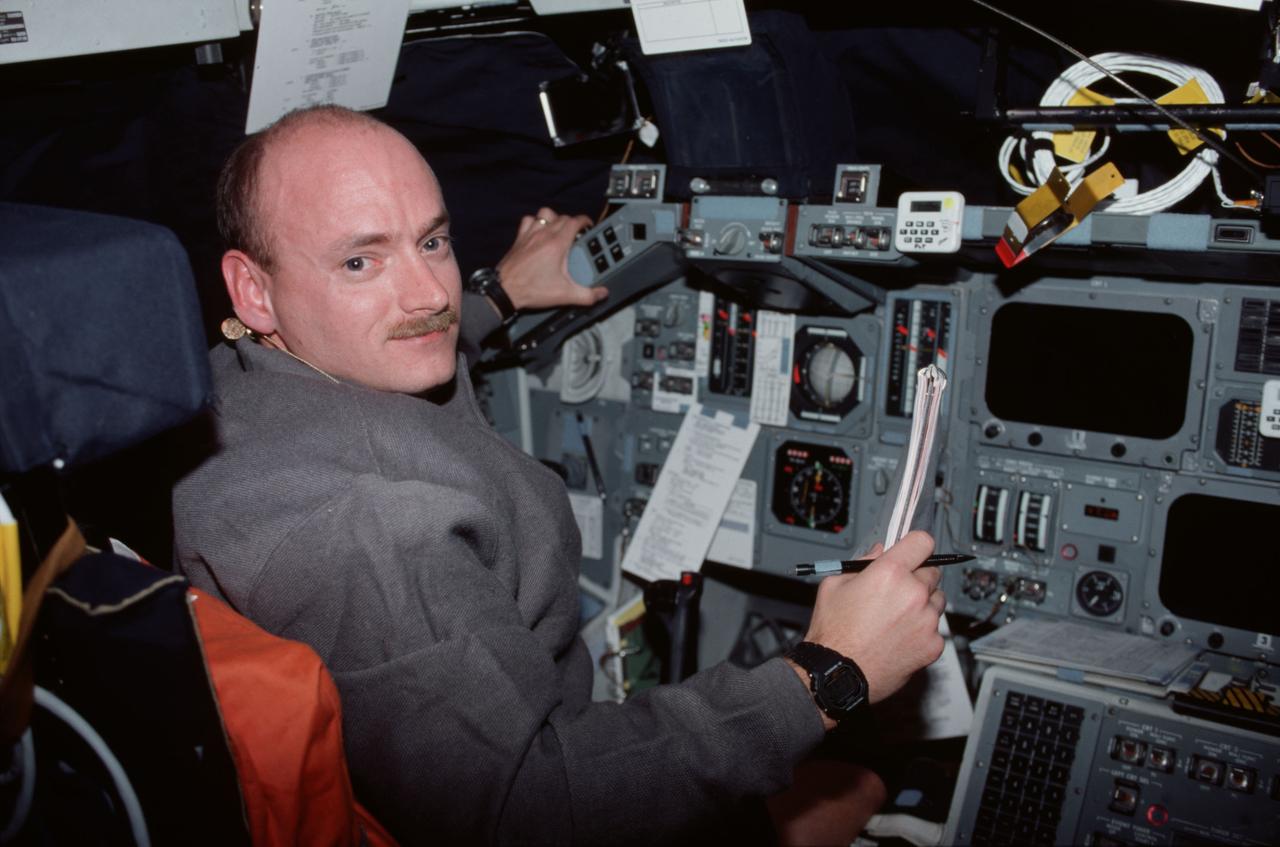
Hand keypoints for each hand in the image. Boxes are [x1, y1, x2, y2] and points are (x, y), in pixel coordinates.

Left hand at [494, 207, 608, 312]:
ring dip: (554, 218)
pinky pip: (528, 220)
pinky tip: (538, 231)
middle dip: (573, 223)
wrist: (505, 291)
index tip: (589, 226)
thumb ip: (587, 295)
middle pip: (563, 217)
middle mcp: (543, 235)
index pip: (575, 221)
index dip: (585, 221)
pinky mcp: (519, 238)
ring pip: (545, 213)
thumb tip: (601, 293)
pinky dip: (535, 222)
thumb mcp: (565, 295)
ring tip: (558, 229)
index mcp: (557, 244)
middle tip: (577, 235)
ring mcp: (530, 235)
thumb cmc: (530, 290)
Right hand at [798, 531, 944, 716]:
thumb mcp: (835, 585)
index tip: (913, 551)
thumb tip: (879, 553)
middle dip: (916, 578)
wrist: (838, 673)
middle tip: (897, 592)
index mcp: (889, 573)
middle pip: (932, 572)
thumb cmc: (833, 632)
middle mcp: (913, 593)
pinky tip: (900, 637)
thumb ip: (862, 563)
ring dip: (923, 604)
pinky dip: (922, 631)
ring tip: (897, 618)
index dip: (916, 545)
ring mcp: (926, 620)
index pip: (922, 542)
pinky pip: (935, 629)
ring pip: (937, 601)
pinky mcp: (933, 644)